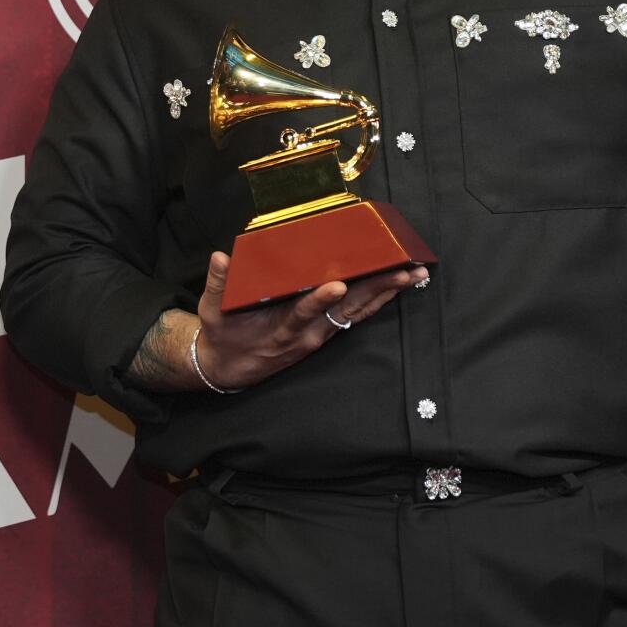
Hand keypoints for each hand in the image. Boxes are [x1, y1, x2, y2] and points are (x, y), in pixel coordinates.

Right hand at [192, 249, 425, 389]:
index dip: (320, 300)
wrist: (229, 369)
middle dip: (377, 290)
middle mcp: (307, 334)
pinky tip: (396, 287)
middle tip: (404, 273)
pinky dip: (378, 300)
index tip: (337, 286)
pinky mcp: (325, 333)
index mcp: (280, 328)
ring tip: (414, 276)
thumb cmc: (223, 337)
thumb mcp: (212, 312)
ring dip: (387, 294)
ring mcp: (320, 335)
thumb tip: (220, 257)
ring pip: (358, 313)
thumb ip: (218, 284)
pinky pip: (357, 316)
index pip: (303, 313)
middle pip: (347, 310)